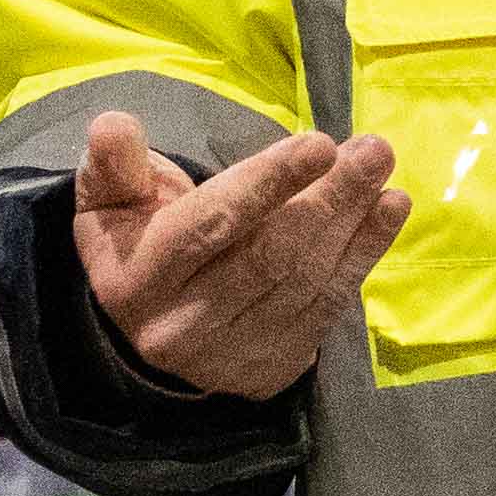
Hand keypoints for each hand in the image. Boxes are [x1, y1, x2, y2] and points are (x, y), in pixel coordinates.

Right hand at [70, 108, 405, 400]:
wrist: (148, 331)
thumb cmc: (137, 243)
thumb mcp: (108, 202)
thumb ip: (115, 164)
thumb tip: (114, 125)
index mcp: (139, 279)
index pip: (210, 226)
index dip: (267, 184)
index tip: (319, 144)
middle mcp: (183, 326)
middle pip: (270, 256)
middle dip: (328, 199)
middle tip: (372, 150)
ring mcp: (230, 355)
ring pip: (305, 284)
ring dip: (354, 225)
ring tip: (383, 174)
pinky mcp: (270, 369)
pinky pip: (326, 310)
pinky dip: (362, 258)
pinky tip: (387, 214)